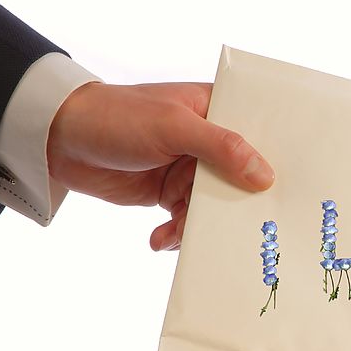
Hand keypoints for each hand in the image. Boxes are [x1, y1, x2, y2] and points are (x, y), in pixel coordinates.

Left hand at [47, 82, 273, 249]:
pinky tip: (160, 239)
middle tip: (243, 232)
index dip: (276, 161)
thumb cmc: (118, 117)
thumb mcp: (174, 127)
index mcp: (215, 111)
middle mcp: (208, 141)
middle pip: (241, 179)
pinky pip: (187, 219)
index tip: (292, 191)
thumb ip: (222, 148)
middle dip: (238, 206)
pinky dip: (176, 233)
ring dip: (198, 225)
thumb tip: (265, 176)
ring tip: (176, 234)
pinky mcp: (169, 193)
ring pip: (214, 205)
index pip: (259, 134)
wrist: (59, 140)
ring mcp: (189, 169)